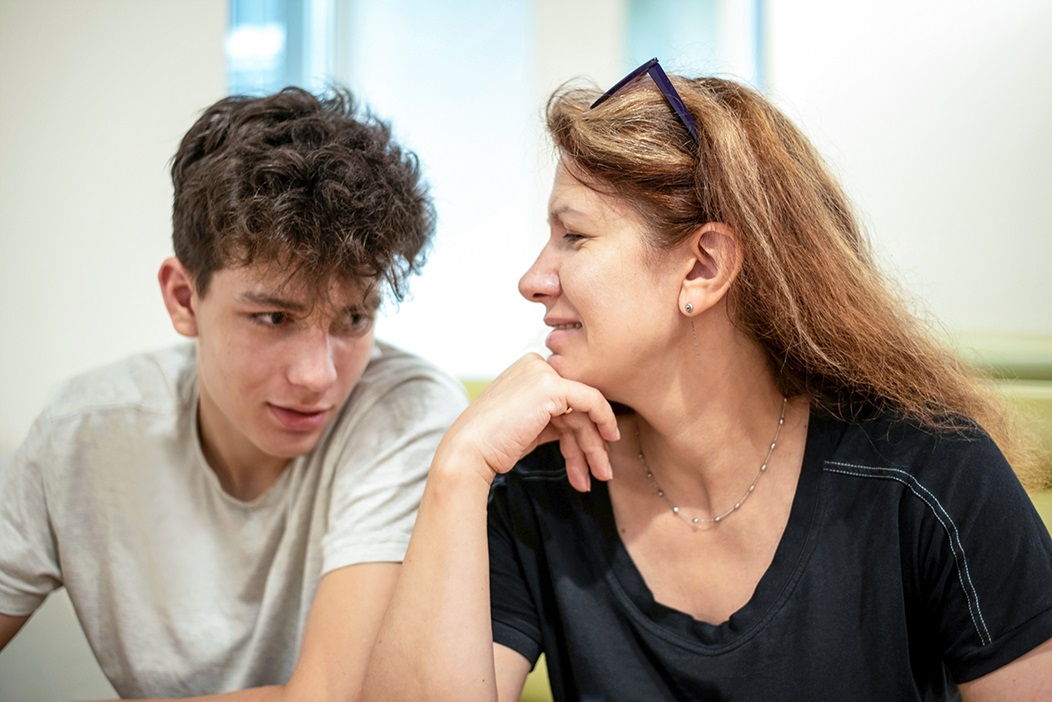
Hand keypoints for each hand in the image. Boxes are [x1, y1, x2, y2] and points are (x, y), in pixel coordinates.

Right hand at [437, 353, 619, 490]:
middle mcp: (535, 366)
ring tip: (600, 476)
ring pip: (585, 411)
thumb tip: (584, 432)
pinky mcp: (551, 387)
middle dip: (590, 443)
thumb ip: (554, 420)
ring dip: (594, 448)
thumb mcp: (529, 426)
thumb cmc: (493, 444)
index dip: (581, 431)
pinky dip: (605, 422)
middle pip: (575, 407)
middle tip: (602, 472)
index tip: (592, 457)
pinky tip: (608, 447)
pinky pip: (591, 401)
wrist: (470, 451)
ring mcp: (543, 374)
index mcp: (527, 372)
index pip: (565, 400)